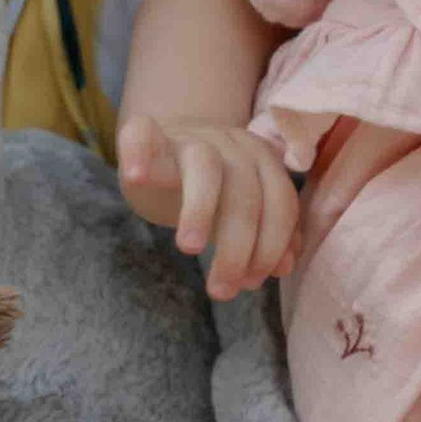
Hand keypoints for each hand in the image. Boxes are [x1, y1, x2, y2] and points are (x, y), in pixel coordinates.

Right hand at [116, 113, 299, 296]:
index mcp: (261, 160)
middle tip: (221, 290)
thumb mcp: (239, 210)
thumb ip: (266, 234)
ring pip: (204, 167)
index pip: (279, 201)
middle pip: (244, 193)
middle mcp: (230, 143)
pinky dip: (138, 152)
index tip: (251, 283)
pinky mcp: (146, 131)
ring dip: (199, 211)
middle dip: (237, 248)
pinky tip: (136, 175)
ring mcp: (188, 137)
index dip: (271, 245)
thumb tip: (283, 267)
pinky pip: (142, 133)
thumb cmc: (208, 186)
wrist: (167, 145)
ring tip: (190, 248)